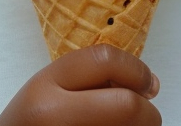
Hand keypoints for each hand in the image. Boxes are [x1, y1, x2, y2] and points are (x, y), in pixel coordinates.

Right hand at [0, 44, 161, 125]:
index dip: (137, 70)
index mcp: (45, 87)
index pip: (105, 61)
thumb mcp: (47, 86)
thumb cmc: (31, 121)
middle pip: (127, 105)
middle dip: (147, 110)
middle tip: (146, 113)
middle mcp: (55, 116)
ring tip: (121, 125)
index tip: (147, 82)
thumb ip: (88, 76)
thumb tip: (149, 83)